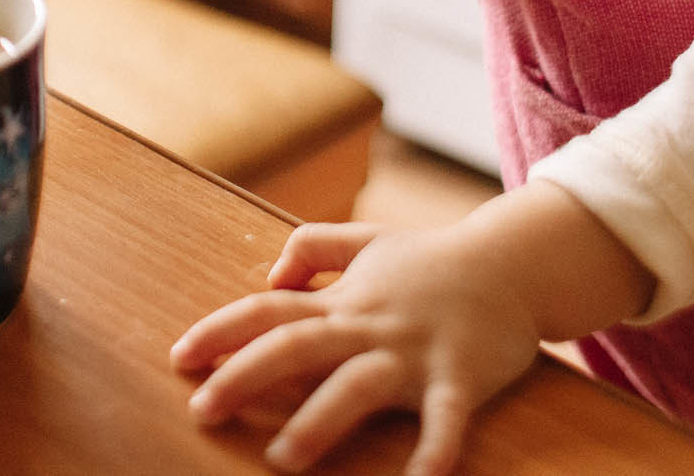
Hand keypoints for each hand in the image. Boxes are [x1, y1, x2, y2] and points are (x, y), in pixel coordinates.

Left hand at [170, 221, 541, 474]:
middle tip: (202, 411)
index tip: (179, 358)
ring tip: (281, 458)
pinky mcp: (461, 377)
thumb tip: (269, 278)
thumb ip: (313, 249)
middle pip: (295, 347)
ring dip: (317, 421)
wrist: (514, 261)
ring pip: (356, 385)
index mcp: (344, 300)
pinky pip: (446, 420)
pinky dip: (433, 453)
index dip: (220, 331)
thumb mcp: (367, 239)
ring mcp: (415, 351)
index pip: (268, 311)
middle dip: (245, 377)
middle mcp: (370, 325)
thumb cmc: (434, 259)